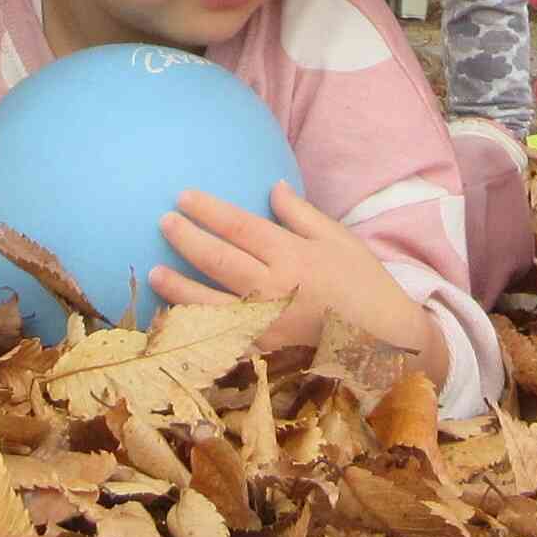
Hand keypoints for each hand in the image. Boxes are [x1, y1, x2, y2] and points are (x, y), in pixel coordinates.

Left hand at [152, 181, 432, 360]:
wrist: (382, 340)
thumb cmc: (363, 283)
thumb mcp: (338, 239)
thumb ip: (301, 214)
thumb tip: (273, 187)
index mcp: (292, 255)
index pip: (240, 228)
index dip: (209, 211)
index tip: (183, 197)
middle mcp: (274, 288)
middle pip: (219, 260)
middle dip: (187, 239)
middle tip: (163, 223)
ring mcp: (266, 323)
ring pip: (211, 304)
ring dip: (179, 287)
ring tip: (154, 273)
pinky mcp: (264, 350)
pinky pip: (222, 338)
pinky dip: (197, 328)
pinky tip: (177, 318)